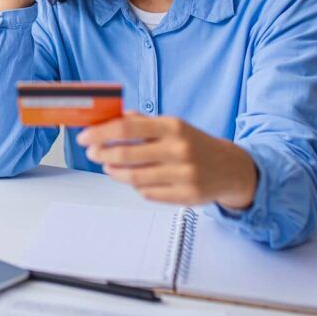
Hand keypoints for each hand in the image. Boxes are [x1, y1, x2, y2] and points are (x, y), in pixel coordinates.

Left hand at [77, 112, 257, 208]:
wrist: (231, 168)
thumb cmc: (195, 144)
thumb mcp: (173, 126)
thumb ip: (141, 122)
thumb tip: (109, 119)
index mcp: (173, 127)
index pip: (126, 129)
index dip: (100, 133)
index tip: (85, 137)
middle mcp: (179, 150)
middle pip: (126, 155)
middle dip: (102, 154)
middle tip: (93, 153)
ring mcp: (184, 175)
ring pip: (134, 177)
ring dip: (115, 172)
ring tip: (109, 167)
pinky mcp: (186, 196)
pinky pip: (148, 193)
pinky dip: (136, 187)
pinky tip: (134, 179)